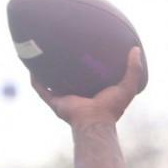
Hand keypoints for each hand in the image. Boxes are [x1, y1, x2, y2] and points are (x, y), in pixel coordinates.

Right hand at [32, 47, 147, 127]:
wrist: (95, 122)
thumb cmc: (112, 107)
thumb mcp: (127, 86)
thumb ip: (134, 69)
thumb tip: (136, 48)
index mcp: (93, 91)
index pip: (88, 75)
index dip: (86, 63)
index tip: (84, 47)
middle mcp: (77, 95)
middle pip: (67, 77)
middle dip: (63, 65)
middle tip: (60, 46)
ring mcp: (65, 99)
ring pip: (51, 82)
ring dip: (45, 71)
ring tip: (40, 54)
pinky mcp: (55, 102)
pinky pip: (41, 89)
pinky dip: (35, 80)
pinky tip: (31, 67)